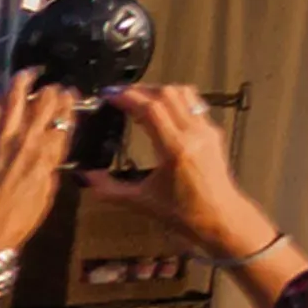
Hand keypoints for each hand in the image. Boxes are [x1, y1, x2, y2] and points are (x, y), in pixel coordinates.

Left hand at [0, 82, 81, 250]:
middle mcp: (27, 141)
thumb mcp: (47, 192)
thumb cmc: (20, 218)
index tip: (72, 96)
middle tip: (54, 86)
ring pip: (14, 98)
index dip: (70, 104)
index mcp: (48, 155)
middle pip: (44, 102)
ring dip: (23, 83)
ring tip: (28, 75)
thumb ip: (50, 164)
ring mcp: (0, 139)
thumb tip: (52, 147)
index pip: (64, 119)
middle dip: (53, 90)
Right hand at [87, 80, 275, 260]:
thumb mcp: (141, 202)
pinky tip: (159, 110)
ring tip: (137, 98)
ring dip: (159, 91)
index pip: (152, 109)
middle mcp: (194, 133)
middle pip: (168, 94)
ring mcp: (207, 130)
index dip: (129, 97)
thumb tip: (86, 177)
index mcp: (175, 148)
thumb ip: (110, 189)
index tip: (110, 95)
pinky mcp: (214, 132)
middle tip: (119, 94)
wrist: (221, 217)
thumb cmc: (182, 213)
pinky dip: (174, 100)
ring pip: (184, 94)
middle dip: (141, 90)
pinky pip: (194, 104)